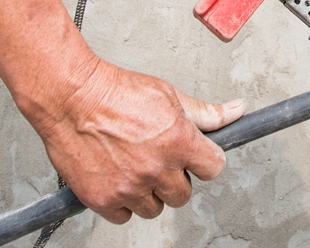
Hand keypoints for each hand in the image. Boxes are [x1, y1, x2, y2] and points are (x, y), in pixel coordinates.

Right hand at [0, 0, 245, 222]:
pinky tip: (118, 178)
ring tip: (135, 165)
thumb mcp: (168, 95)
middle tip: (159, 158)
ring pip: (154, 208)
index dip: (205, 160)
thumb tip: (237, 112)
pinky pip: (124, 216)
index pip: (213, 168)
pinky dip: (122, 202)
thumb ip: (206, 112)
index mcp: (178, 141)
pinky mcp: (103, 199)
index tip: (196, 156)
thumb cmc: (116, 92)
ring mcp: (129, 187)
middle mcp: (156, 168)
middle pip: (184, 194)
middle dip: (175, 177)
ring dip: (149, 192)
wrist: (71, 98)